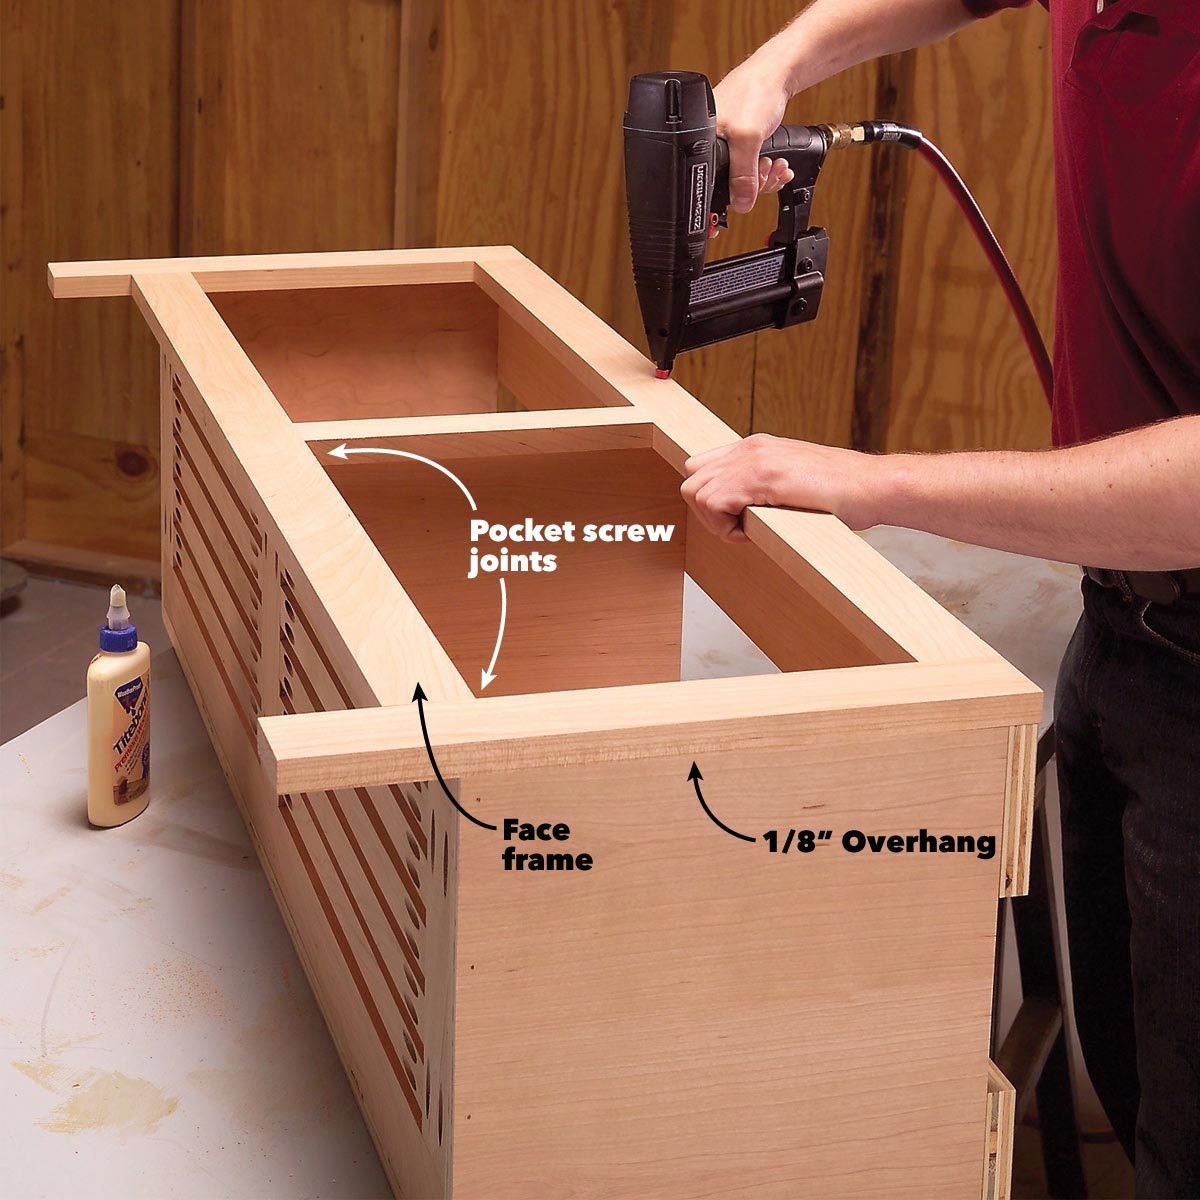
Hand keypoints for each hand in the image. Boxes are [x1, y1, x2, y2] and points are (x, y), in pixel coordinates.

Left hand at [681, 434, 887, 540]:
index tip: (735, 519)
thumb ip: (765, 486)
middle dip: (707, 513)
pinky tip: (750, 532)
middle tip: (736, 529)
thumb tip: (738, 508)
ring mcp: (756, 459)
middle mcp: (751, 448)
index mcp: (756, 447)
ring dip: (715, 521)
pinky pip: (714, 502)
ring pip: (696, 492)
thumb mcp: (793, 481)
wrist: (874, 486)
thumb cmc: (843, 492)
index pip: (702, 468)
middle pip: (692, 480)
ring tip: (745, 531)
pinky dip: (724, 526)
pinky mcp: (764, 477)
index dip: (711, 500)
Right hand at [713, 55, 795, 214]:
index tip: (752, 188)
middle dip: (755, 183)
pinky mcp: (741, 144)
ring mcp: (727, 147)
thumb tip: (741, 204)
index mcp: (700, 145)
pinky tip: (777, 164)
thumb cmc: (754, 92)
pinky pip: (752, 168)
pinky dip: (767, 171)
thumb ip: (743, 175)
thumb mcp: (747, 138)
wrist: (776, 73)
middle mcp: (711, 148)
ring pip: (744, 179)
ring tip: (775, 165)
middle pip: (730, 186)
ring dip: (765, 178)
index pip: (711, 186)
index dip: (734, 192)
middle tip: (766, 168)